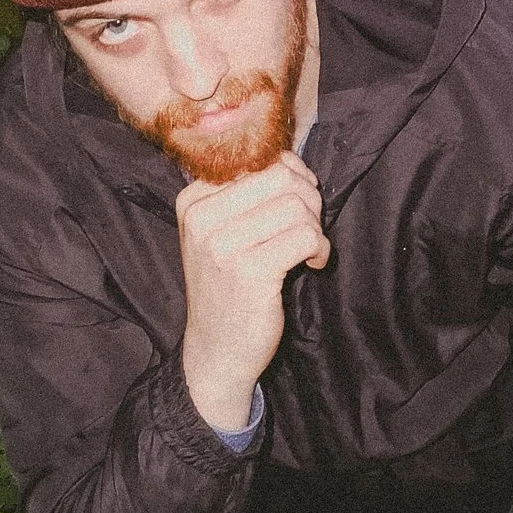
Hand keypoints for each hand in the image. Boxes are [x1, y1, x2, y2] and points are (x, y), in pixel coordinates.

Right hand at [177, 154, 328, 430]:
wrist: (216, 351)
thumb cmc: (229, 287)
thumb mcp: (221, 233)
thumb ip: (248, 196)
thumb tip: (292, 162)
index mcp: (192, 200)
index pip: (258, 161)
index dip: (291, 178)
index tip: (297, 207)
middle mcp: (202, 218)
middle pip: (281, 178)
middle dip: (309, 200)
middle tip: (309, 228)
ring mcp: (222, 245)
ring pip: (297, 206)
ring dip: (316, 228)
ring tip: (309, 250)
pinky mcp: (249, 272)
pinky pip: (306, 237)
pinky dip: (320, 249)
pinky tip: (313, 265)